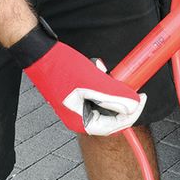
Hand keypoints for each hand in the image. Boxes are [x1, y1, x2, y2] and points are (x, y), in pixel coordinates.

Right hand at [16, 40, 145, 135]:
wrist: (37, 53)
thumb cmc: (58, 67)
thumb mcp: (92, 81)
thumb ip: (114, 96)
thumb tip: (133, 106)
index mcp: (80, 122)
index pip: (114, 126)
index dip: (131, 113)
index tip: (141, 99)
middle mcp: (78, 118)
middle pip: (110, 115)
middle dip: (118, 97)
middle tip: (125, 83)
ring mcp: (77, 106)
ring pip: (104, 102)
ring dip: (108, 87)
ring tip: (101, 71)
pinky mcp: (76, 95)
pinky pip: (96, 92)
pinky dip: (100, 81)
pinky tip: (94, 68)